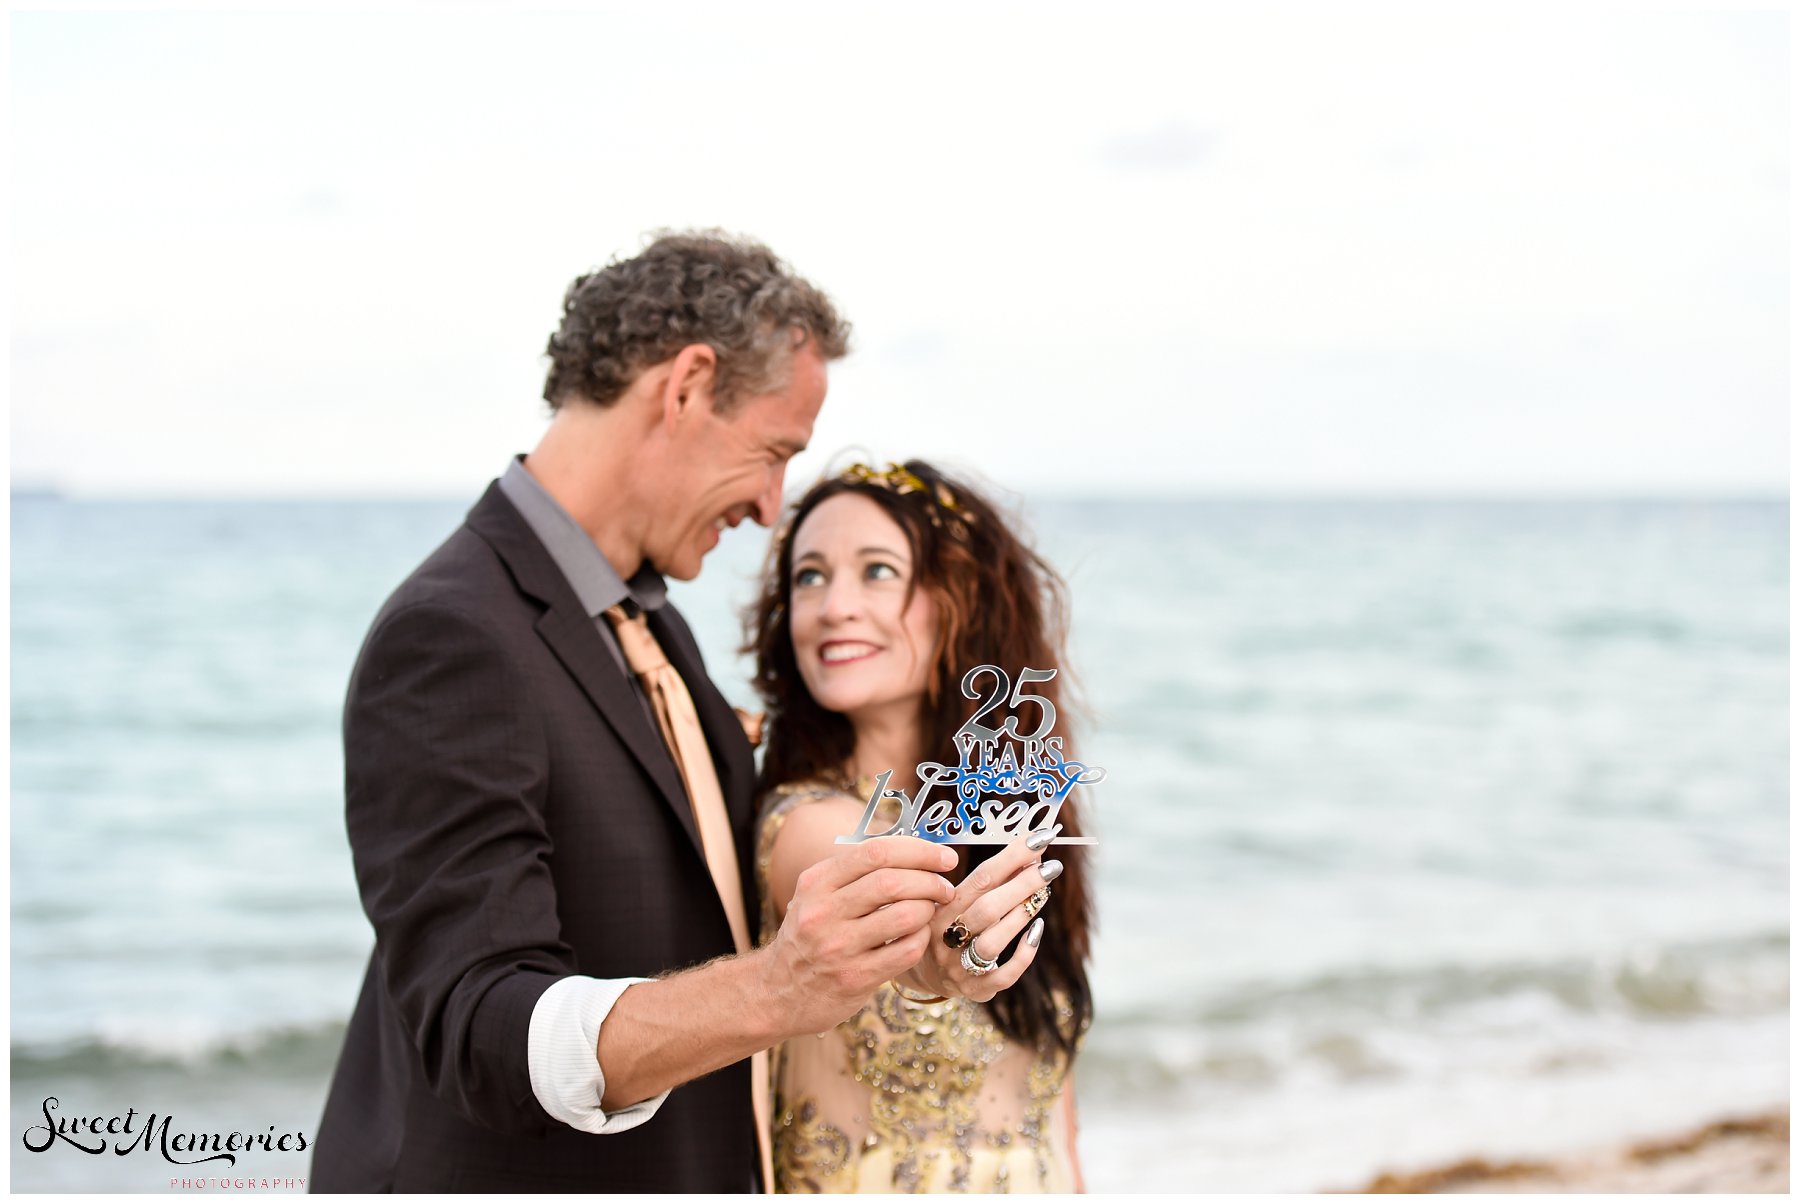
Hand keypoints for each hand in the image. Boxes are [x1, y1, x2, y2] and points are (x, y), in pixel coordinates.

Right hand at [758, 835, 956, 1034]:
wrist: (778, 992)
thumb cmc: (809, 936)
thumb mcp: (816, 895)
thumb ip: (855, 872)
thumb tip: (913, 849)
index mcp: (816, 882)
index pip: (875, 852)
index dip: (919, 851)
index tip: (945, 857)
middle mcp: (824, 912)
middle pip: (892, 882)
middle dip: (930, 880)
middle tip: (944, 887)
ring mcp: (839, 947)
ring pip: (904, 916)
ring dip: (928, 910)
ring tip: (930, 911)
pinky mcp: (855, 978)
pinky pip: (906, 951)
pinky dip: (922, 939)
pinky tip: (919, 936)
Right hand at [902, 830, 1059, 1003]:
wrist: (921, 971)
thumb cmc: (948, 924)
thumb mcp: (957, 898)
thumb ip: (991, 879)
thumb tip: (1032, 853)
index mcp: (941, 907)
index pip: (980, 878)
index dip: (1012, 856)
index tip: (1040, 838)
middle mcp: (946, 937)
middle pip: (988, 909)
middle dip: (1024, 884)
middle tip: (1052, 866)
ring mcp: (959, 966)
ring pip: (993, 941)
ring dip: (1022, 914)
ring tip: (1044, 892)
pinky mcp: (975, 989)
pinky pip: (1004, 975)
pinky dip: (1024, 953)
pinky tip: (1037, 930)